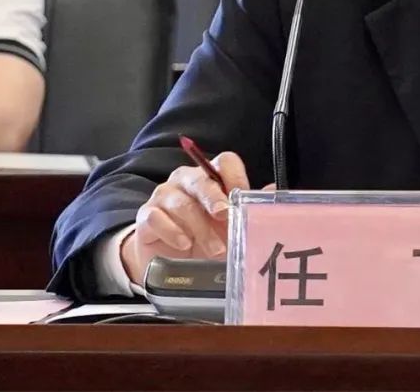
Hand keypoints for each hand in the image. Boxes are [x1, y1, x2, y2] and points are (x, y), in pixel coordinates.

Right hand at [121, 151, 249, 284]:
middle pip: (200, 179)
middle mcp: (186, 180)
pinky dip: (172, 232)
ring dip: (199, 227)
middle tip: (225, 216)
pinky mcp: (147, 216)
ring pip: (181, 203)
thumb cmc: (204, 235)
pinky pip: (156, 218)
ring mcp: (164, 195)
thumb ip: (248, 206)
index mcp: (211, 175)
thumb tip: (273, 192)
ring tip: (214, 248)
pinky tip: (184, 244)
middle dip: (214, 198)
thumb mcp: (229, 223)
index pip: (225, 162)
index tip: (243, 196)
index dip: (235, 176)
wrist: (169, 258)